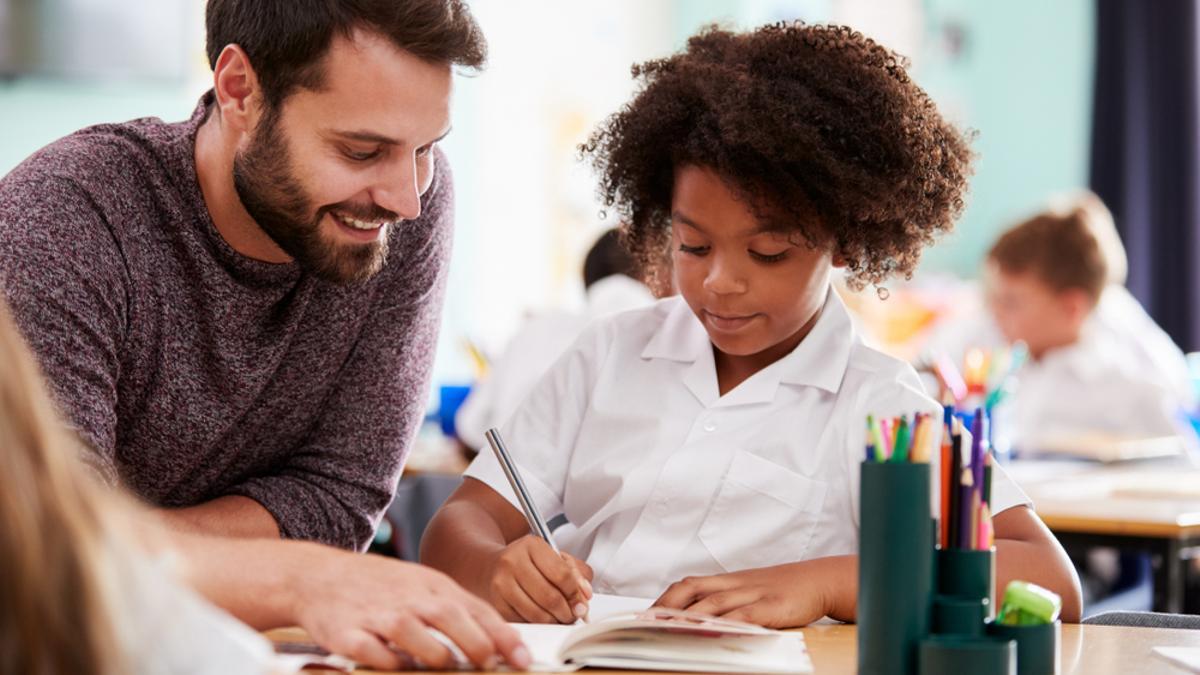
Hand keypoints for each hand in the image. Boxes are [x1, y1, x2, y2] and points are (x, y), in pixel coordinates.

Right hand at [287, 547, 530, 670]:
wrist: (319, 576)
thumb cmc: (379, 586)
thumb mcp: (422, 586)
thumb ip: (456, 610)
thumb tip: (497, 641)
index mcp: (432, 585)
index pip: (475, 609)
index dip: (501, 635)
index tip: (522, 656)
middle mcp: (409, 598)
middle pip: (449, 617)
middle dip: (476, 643)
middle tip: (491, 663)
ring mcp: (378, 615)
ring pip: (414, 635)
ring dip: (435, 655)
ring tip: (447, 666)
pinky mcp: (349, 634)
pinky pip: (373, 653)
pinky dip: (389, 663)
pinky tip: (399, 667)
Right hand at [486, 534, 593, 622]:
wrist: (491, 567)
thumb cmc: (526, 562)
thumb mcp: (553, 556)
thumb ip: (576, 572)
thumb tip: (584, 595)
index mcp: (531, 545)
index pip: (562, 574)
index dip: (576, 593)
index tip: (582, 601)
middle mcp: (512, 562)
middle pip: (550, 597)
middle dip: (568, 612)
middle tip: (573, 614)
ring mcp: (501, 584)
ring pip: (538, 614)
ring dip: (554, 621)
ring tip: (559, 617)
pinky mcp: (496, 604)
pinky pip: (524, 622)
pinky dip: (538, 624)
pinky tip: (541, 617)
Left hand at [654, 560, 839, 627]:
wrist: (818, 579)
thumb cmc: (781, 590)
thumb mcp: (748, 591)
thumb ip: (724, 603)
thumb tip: (695, 620)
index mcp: (726, 580)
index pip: (687, 585)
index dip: (664, 599)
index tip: (644, 615)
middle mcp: (734, 584)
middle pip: (692, 589)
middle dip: (667, 606)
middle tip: (646, 624)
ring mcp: (752, 594)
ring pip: (714, 602)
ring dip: (689, 616)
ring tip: (668, 628)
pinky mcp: (771, 606)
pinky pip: (745, 614)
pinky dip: (727, 622)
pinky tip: (713, 631)